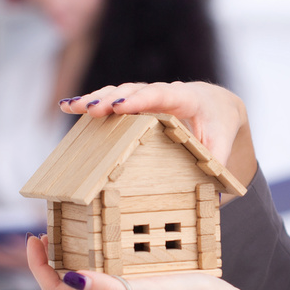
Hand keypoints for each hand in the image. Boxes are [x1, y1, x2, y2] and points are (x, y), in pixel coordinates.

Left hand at [25, 235, 289, 289]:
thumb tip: (69, 278)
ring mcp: (125, 289)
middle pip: (66, 281)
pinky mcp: (140, 281)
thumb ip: (106, 288)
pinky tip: (109, 232)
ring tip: (71, 227)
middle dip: (52, 256)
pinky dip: (98, 249)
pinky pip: (108, 266)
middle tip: (50, 227)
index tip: (35, 238)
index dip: (39, 266)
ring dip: (72, 252)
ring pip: (85, 273)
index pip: (57, 288)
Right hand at [61, 82, 257, 191]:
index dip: (142, 99)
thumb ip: (217, 165)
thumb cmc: (218, 125)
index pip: (162, 95)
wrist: (215, 104)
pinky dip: (92, 101)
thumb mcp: (221, 144)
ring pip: (119, 92)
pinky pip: (113, 98)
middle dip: (111, 99)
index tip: (122, 106)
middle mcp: (163, 91)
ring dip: (95, 98)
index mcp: (186, 98)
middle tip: (90, 109)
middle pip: (134, 91)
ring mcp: (146, 94)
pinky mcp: (135, 100)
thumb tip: (214, 197)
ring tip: (71, 106)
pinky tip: (68, 105)